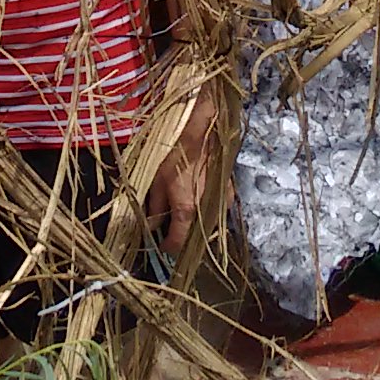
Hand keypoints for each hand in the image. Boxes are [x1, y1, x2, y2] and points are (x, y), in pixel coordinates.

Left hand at [146, 104, 225, 254]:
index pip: (177, 244)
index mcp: (186, 211)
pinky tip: (197, 205)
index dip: (167, 248)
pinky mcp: (228, 195)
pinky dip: (206, 215)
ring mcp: (220, 204)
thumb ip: (154, 208)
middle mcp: (206, 213)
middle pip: (195, 240)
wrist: (205, 131)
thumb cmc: (177, 152)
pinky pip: (216, 214)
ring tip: (182, 219)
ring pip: (208, 228)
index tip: (160, 245)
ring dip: (195, 229)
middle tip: (170, 232)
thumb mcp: (157, 180)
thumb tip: (150, 226)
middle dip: (182, 240)